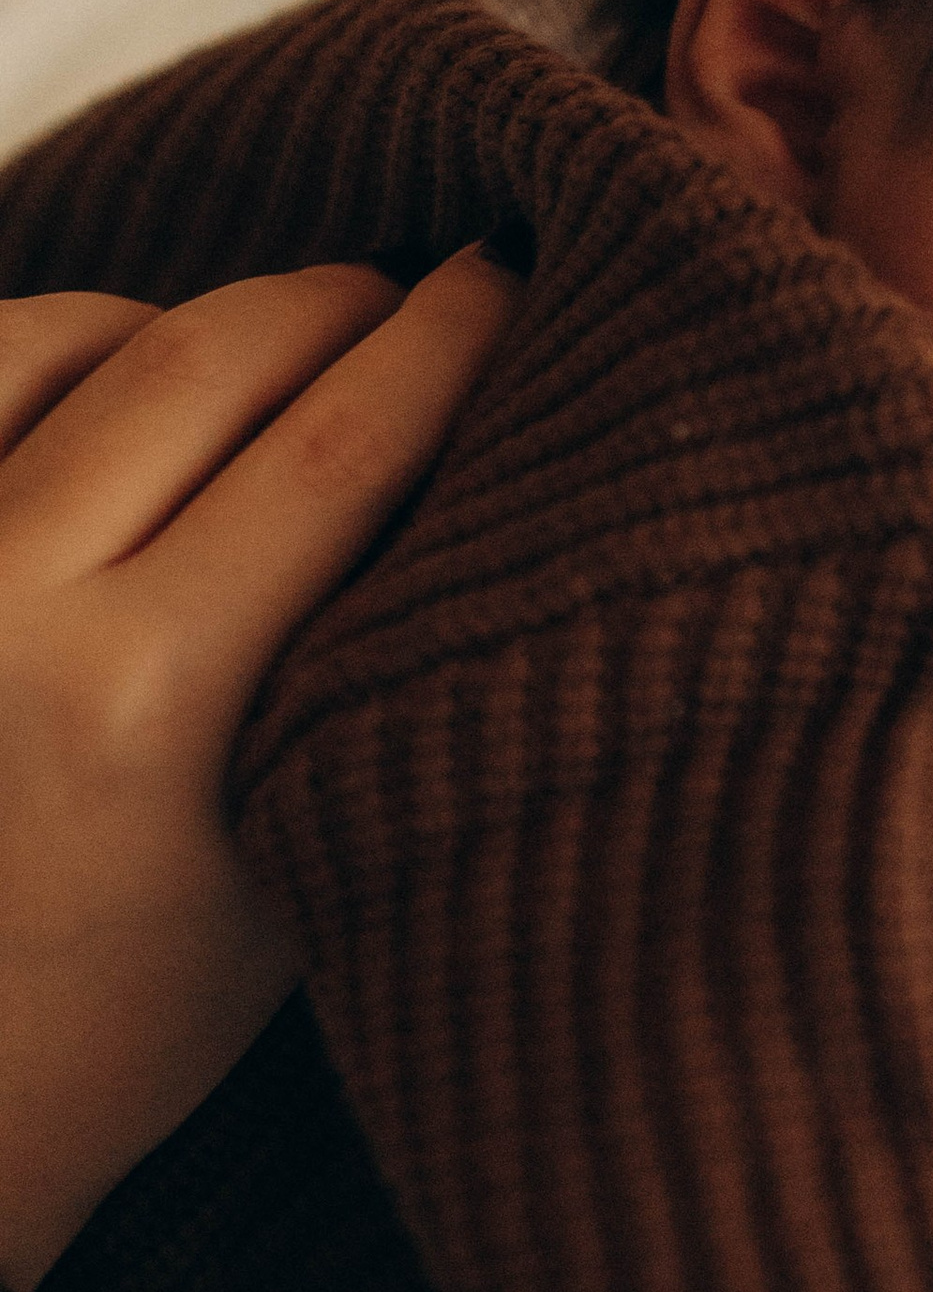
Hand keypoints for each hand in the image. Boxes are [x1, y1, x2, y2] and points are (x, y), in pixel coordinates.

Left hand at [0, 251, 520, 1291]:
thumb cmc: (142, 1011)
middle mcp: (12, 603)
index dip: (449, 341)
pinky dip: (74, 342)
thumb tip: (487, 464)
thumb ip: (375, 664)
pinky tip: (140, 377)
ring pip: (85, 334)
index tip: (523, 281)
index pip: (344, 446)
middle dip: (346, 301)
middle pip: (219, 355)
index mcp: (154, 701)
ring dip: (209, 316)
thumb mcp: (305, 859)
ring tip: (295, 345)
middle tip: (432, 293)